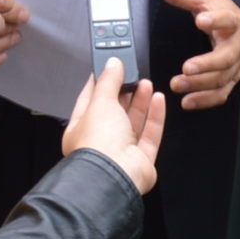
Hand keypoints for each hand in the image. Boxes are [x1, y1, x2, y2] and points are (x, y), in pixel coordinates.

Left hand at [65, 59, 165, 194]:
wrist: (114, 175)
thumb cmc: (98, 142)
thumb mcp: (100, 101)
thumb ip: (109, 81)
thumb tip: (113, 64)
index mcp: (81, 129)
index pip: (90, 101)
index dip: (100, 83)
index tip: (109, 68)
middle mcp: (101, 142)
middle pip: (114, 112)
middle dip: (124, 92)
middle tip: (133, 75)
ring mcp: (122, 152)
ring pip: (134, 123)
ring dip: (141, 102)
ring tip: (147, 83)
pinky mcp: (141, 160)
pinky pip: (150, 135)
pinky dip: (155, 117)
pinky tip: (159, 100)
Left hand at [151, 0, 239, 109]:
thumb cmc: (221, 14)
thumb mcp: (203, 0)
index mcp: (232, 22)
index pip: (227, 20)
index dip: (216, 21)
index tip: (200, 20)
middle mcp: (237, 46)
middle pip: (226, 57)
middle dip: (206, 64)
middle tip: (186, 67)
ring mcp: (236, 65)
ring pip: (222, 78)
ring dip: (200, 84)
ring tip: (177, 84)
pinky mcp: (232, 80)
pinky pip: (221, 94)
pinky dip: (205, 100)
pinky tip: (187, 102)